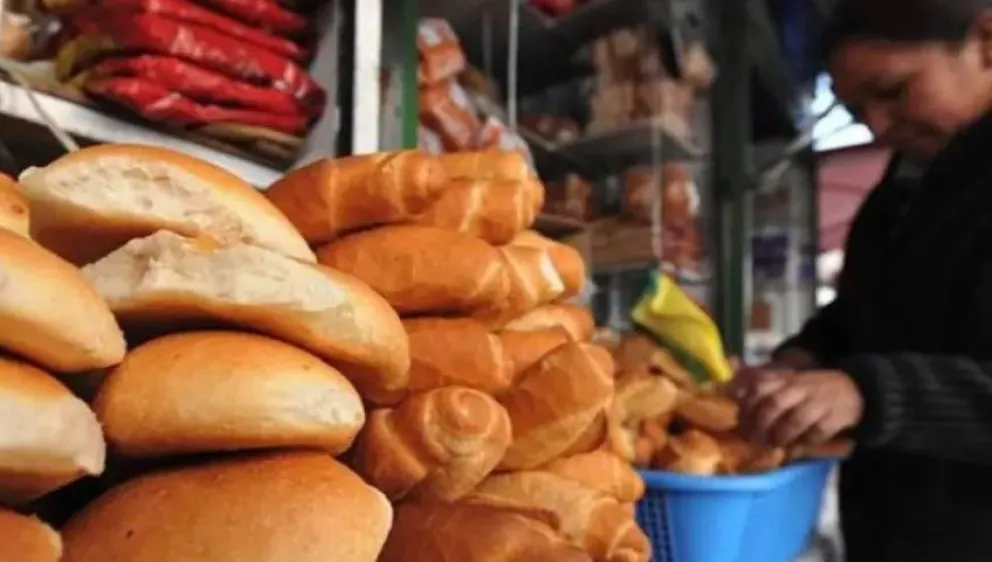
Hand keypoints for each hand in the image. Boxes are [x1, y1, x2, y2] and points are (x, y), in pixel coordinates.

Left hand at [732, 369, 863, 447]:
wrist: (854, 390)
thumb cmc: (811, 391)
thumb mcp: (788, 382)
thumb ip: (763, 387)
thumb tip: (733, 393)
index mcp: (786, 378)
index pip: (760, 387)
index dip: (746, 406)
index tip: (740, 421)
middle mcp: (801, 387)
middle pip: (774, 404)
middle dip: (761, 424)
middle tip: (755, 439)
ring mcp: (820, 401)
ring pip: (795, 419)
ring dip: (781, 435)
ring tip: (775, 444)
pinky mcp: (837, 416)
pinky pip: (817, 432)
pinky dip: (806, 441)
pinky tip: (800, 445)